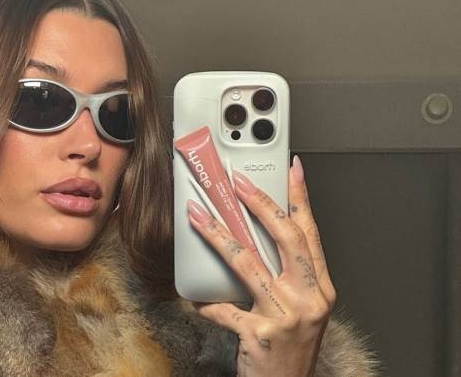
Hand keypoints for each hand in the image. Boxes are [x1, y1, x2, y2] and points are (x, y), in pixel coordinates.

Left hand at [187, 155, 335, 376]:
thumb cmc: (290, 349)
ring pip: (248, 263)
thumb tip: (250, 240)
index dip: (301, 198)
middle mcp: (309, 299)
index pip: (310, 233)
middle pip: (285, 238)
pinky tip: (196, 299)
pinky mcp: (261, 334)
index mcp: (320, 289)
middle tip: (237, 182)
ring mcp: (287, 316)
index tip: (292, 169)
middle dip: (259, 204)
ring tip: (199, 217)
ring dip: (219, 235)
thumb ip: (285, 277)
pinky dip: (207, 303)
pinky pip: (224, 309)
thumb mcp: (299, 310)